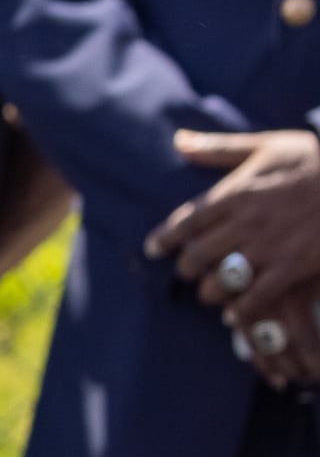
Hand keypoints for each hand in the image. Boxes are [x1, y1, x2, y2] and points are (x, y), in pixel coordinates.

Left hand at [152, 132, 319, 350]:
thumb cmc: (314, 159)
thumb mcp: (265, 145)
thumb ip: (219, 148)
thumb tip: (178, 141)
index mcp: (235, 193)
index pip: (187, 221)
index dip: (165, 239)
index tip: (153, 250)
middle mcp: (245, 223)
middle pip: (199, 254)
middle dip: (186, 269)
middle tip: (185, 274)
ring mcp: (269, 247)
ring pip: (223, 278)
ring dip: (210, 291)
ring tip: (210, 294)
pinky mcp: (293, 267)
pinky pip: (258, 296)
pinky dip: (243, 309)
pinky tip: (236, 316)